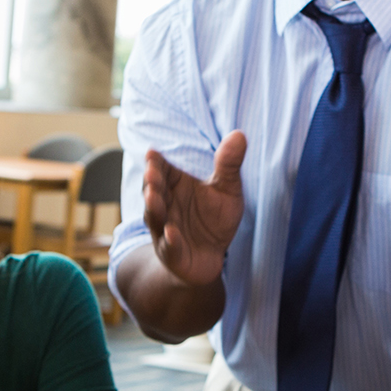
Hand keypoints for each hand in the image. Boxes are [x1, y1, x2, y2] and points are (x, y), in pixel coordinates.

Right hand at [142, 132, 246, 286]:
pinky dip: (169, 240)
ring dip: (153, 207)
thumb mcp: (227, 189)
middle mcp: (164, 205)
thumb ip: (229, 164)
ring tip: (152, 196)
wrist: (212, 256)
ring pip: (155, 218)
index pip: (161, 170)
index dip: (156, 162)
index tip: (153, 153)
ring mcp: (164, 230)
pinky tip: (171, 233)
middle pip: (154, 192)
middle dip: (152, 183)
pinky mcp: (172, 253)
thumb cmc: (215, 218)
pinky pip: (169, 247)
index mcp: (174, 185)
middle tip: (152, 172)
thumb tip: (239, 134)